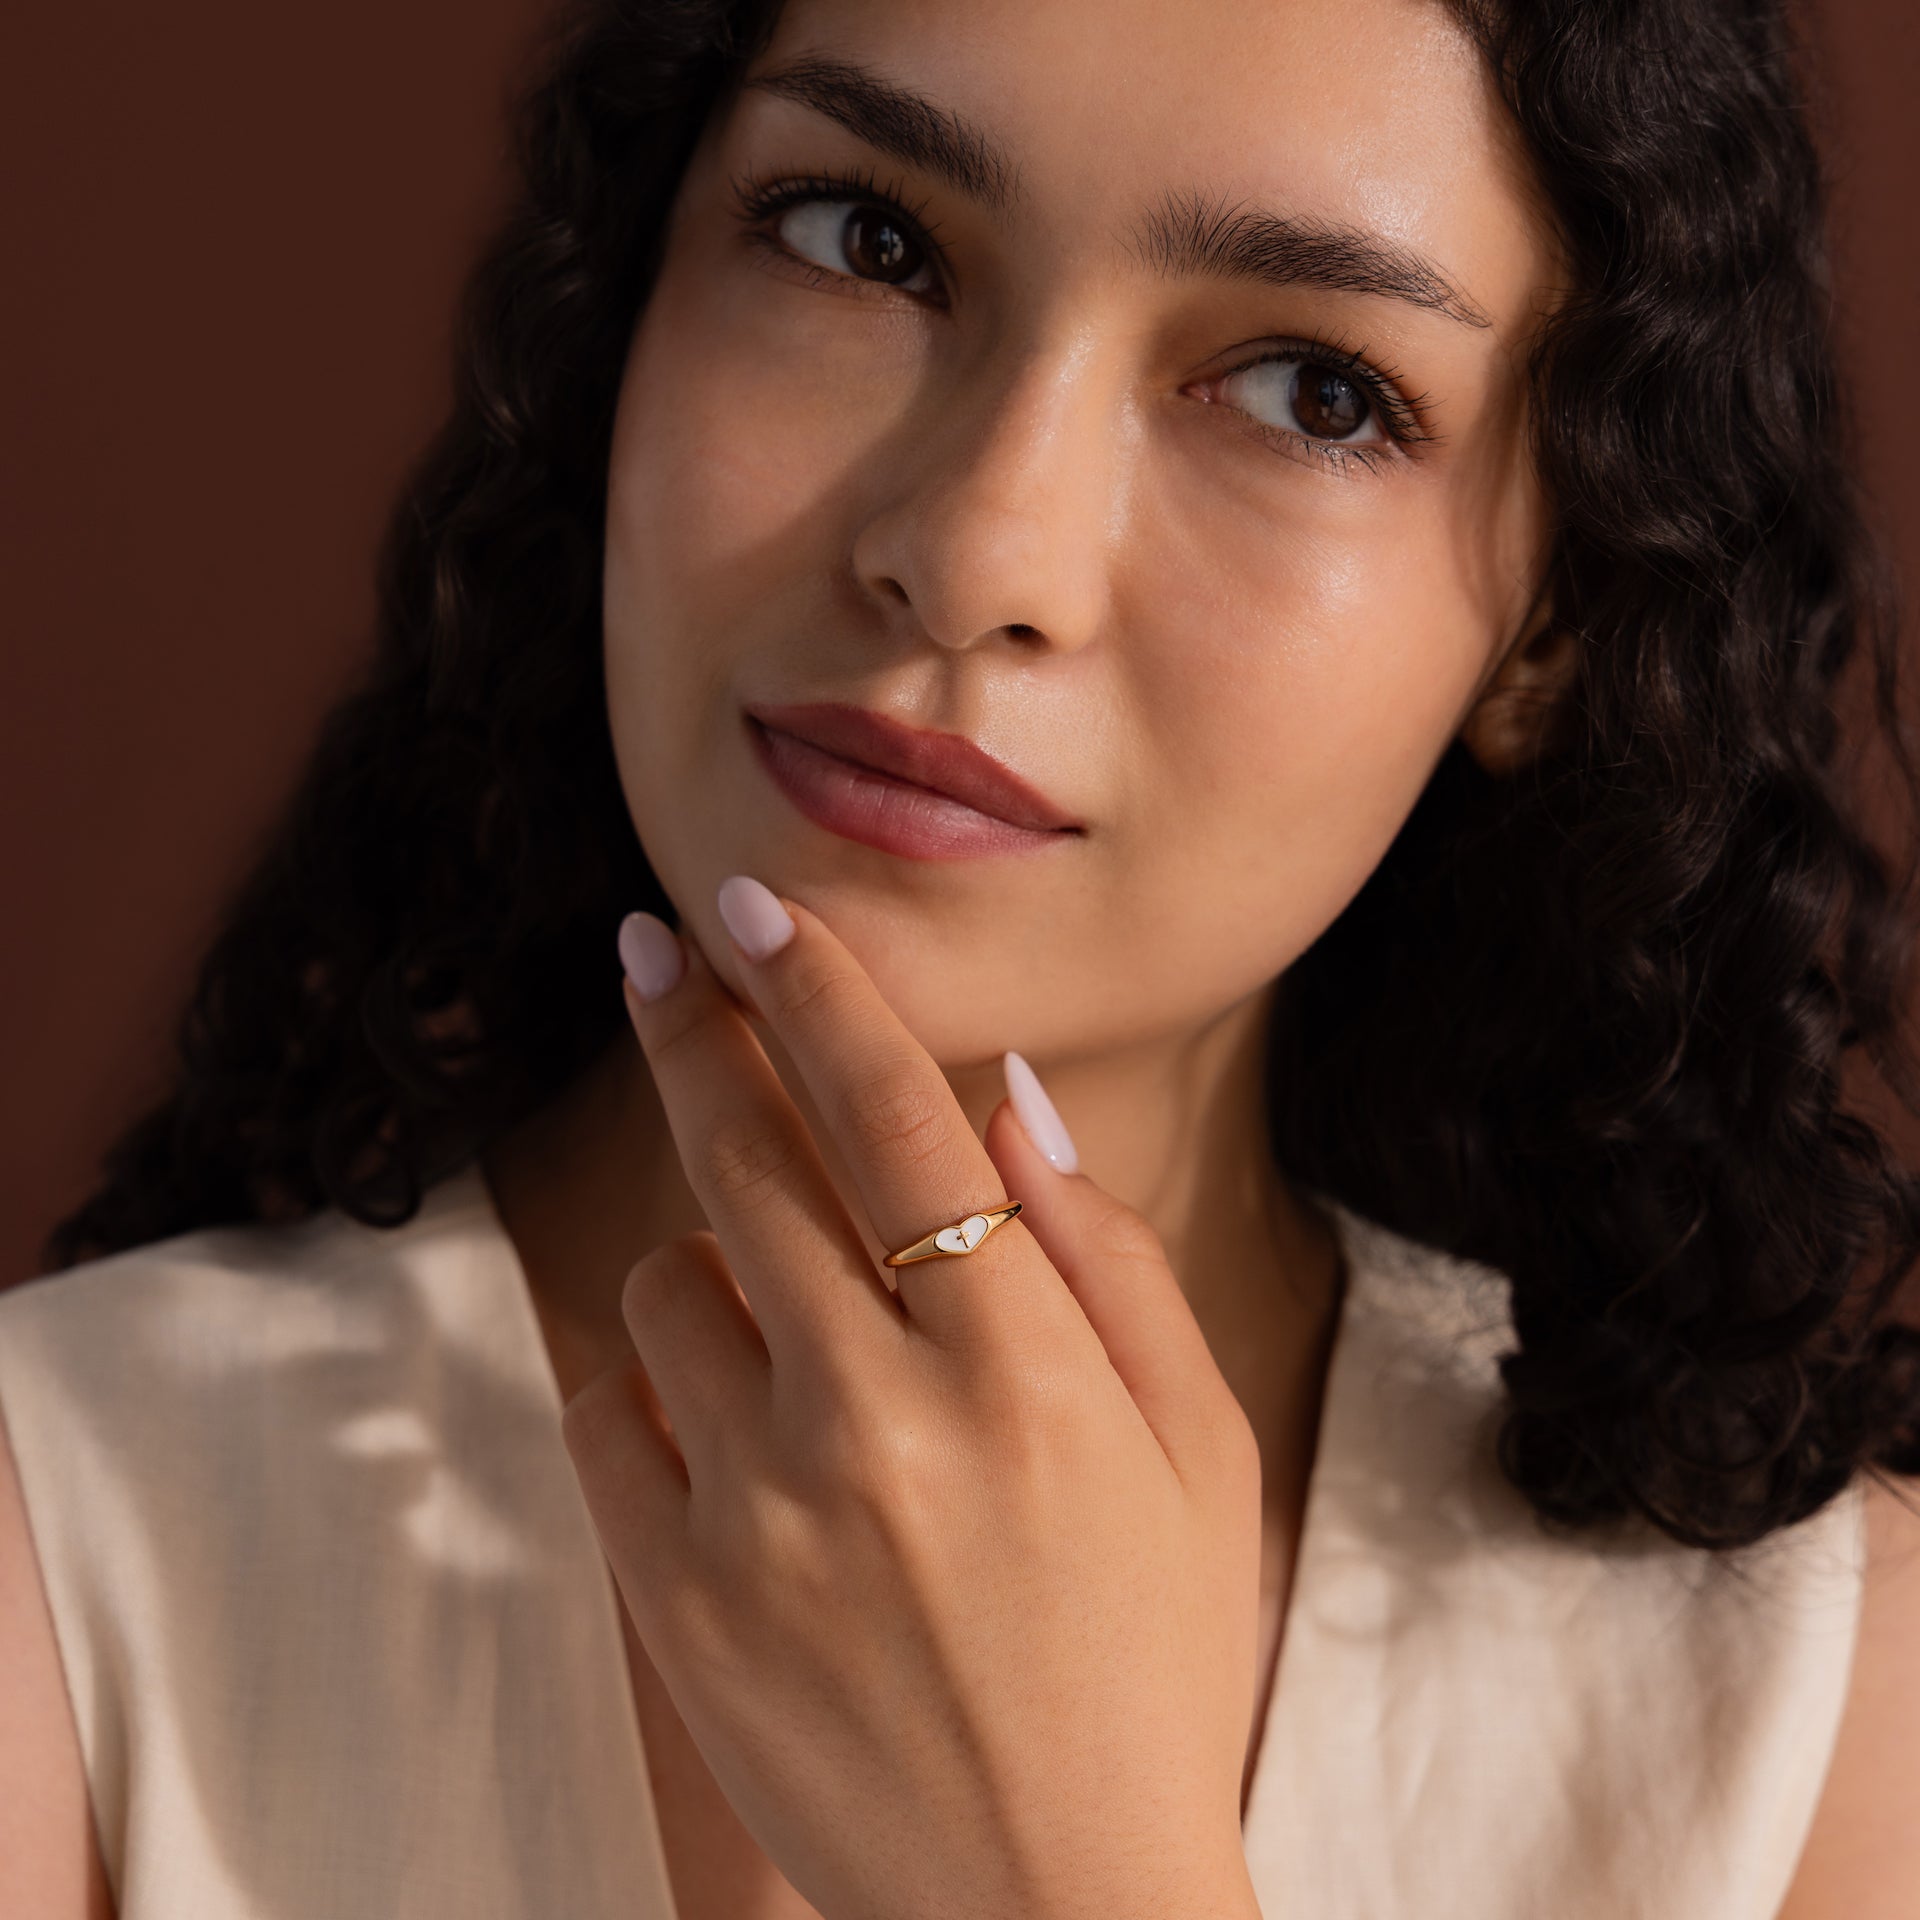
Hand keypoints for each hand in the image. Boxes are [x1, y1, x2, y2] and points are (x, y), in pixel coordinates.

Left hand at [560, 876, 1266, 1919]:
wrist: (1048, 1902)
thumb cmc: (1148, 1658)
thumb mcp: (1193, 1444)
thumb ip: (1106, 1254)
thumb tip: (1009, 1096)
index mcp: (1023, 1367)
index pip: (896, 1119)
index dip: (821, 991)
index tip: (755, 909)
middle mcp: (876, 1417)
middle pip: (745, 1157)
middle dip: (695, 1030)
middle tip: (659, 956)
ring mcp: (755, 1510)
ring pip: (670, 1283)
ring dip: (717, 1265)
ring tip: (794, 1338)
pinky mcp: (673, 1596)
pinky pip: (606, 1413)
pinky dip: (654, 1386)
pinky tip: (732, 1426)